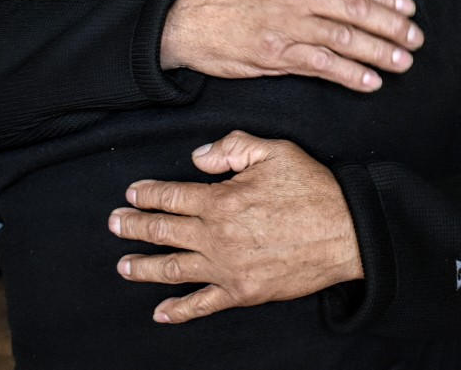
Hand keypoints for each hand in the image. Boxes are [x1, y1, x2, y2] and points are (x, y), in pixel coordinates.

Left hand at [110, 130, 363, 324]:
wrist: (346, 233)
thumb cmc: (313, 190)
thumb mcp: (275, 151)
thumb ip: (232, 147)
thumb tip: (197, 158)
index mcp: (221, 200)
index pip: (172, 196)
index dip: (147, 194)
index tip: (132, 194)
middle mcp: (216, 236)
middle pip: (163, 231)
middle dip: (134, 226)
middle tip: (114, 223)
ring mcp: (226, 268)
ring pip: (173, 268)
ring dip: (144, 266)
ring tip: (124, 265)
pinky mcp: (242, 292)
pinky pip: (202, 304)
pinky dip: (178, 310)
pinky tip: (160, 313)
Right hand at [161, 0, 423, 90]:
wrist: (184, 18)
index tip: (409, 9)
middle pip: (357, 11)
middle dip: (392, 27)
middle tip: (416, 39)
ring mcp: (288, 26)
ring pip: (345, 39)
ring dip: (380, 52)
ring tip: (403, 63)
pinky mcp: (276, 56)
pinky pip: (322, 66)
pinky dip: (350, 74)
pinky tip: (370, 82)